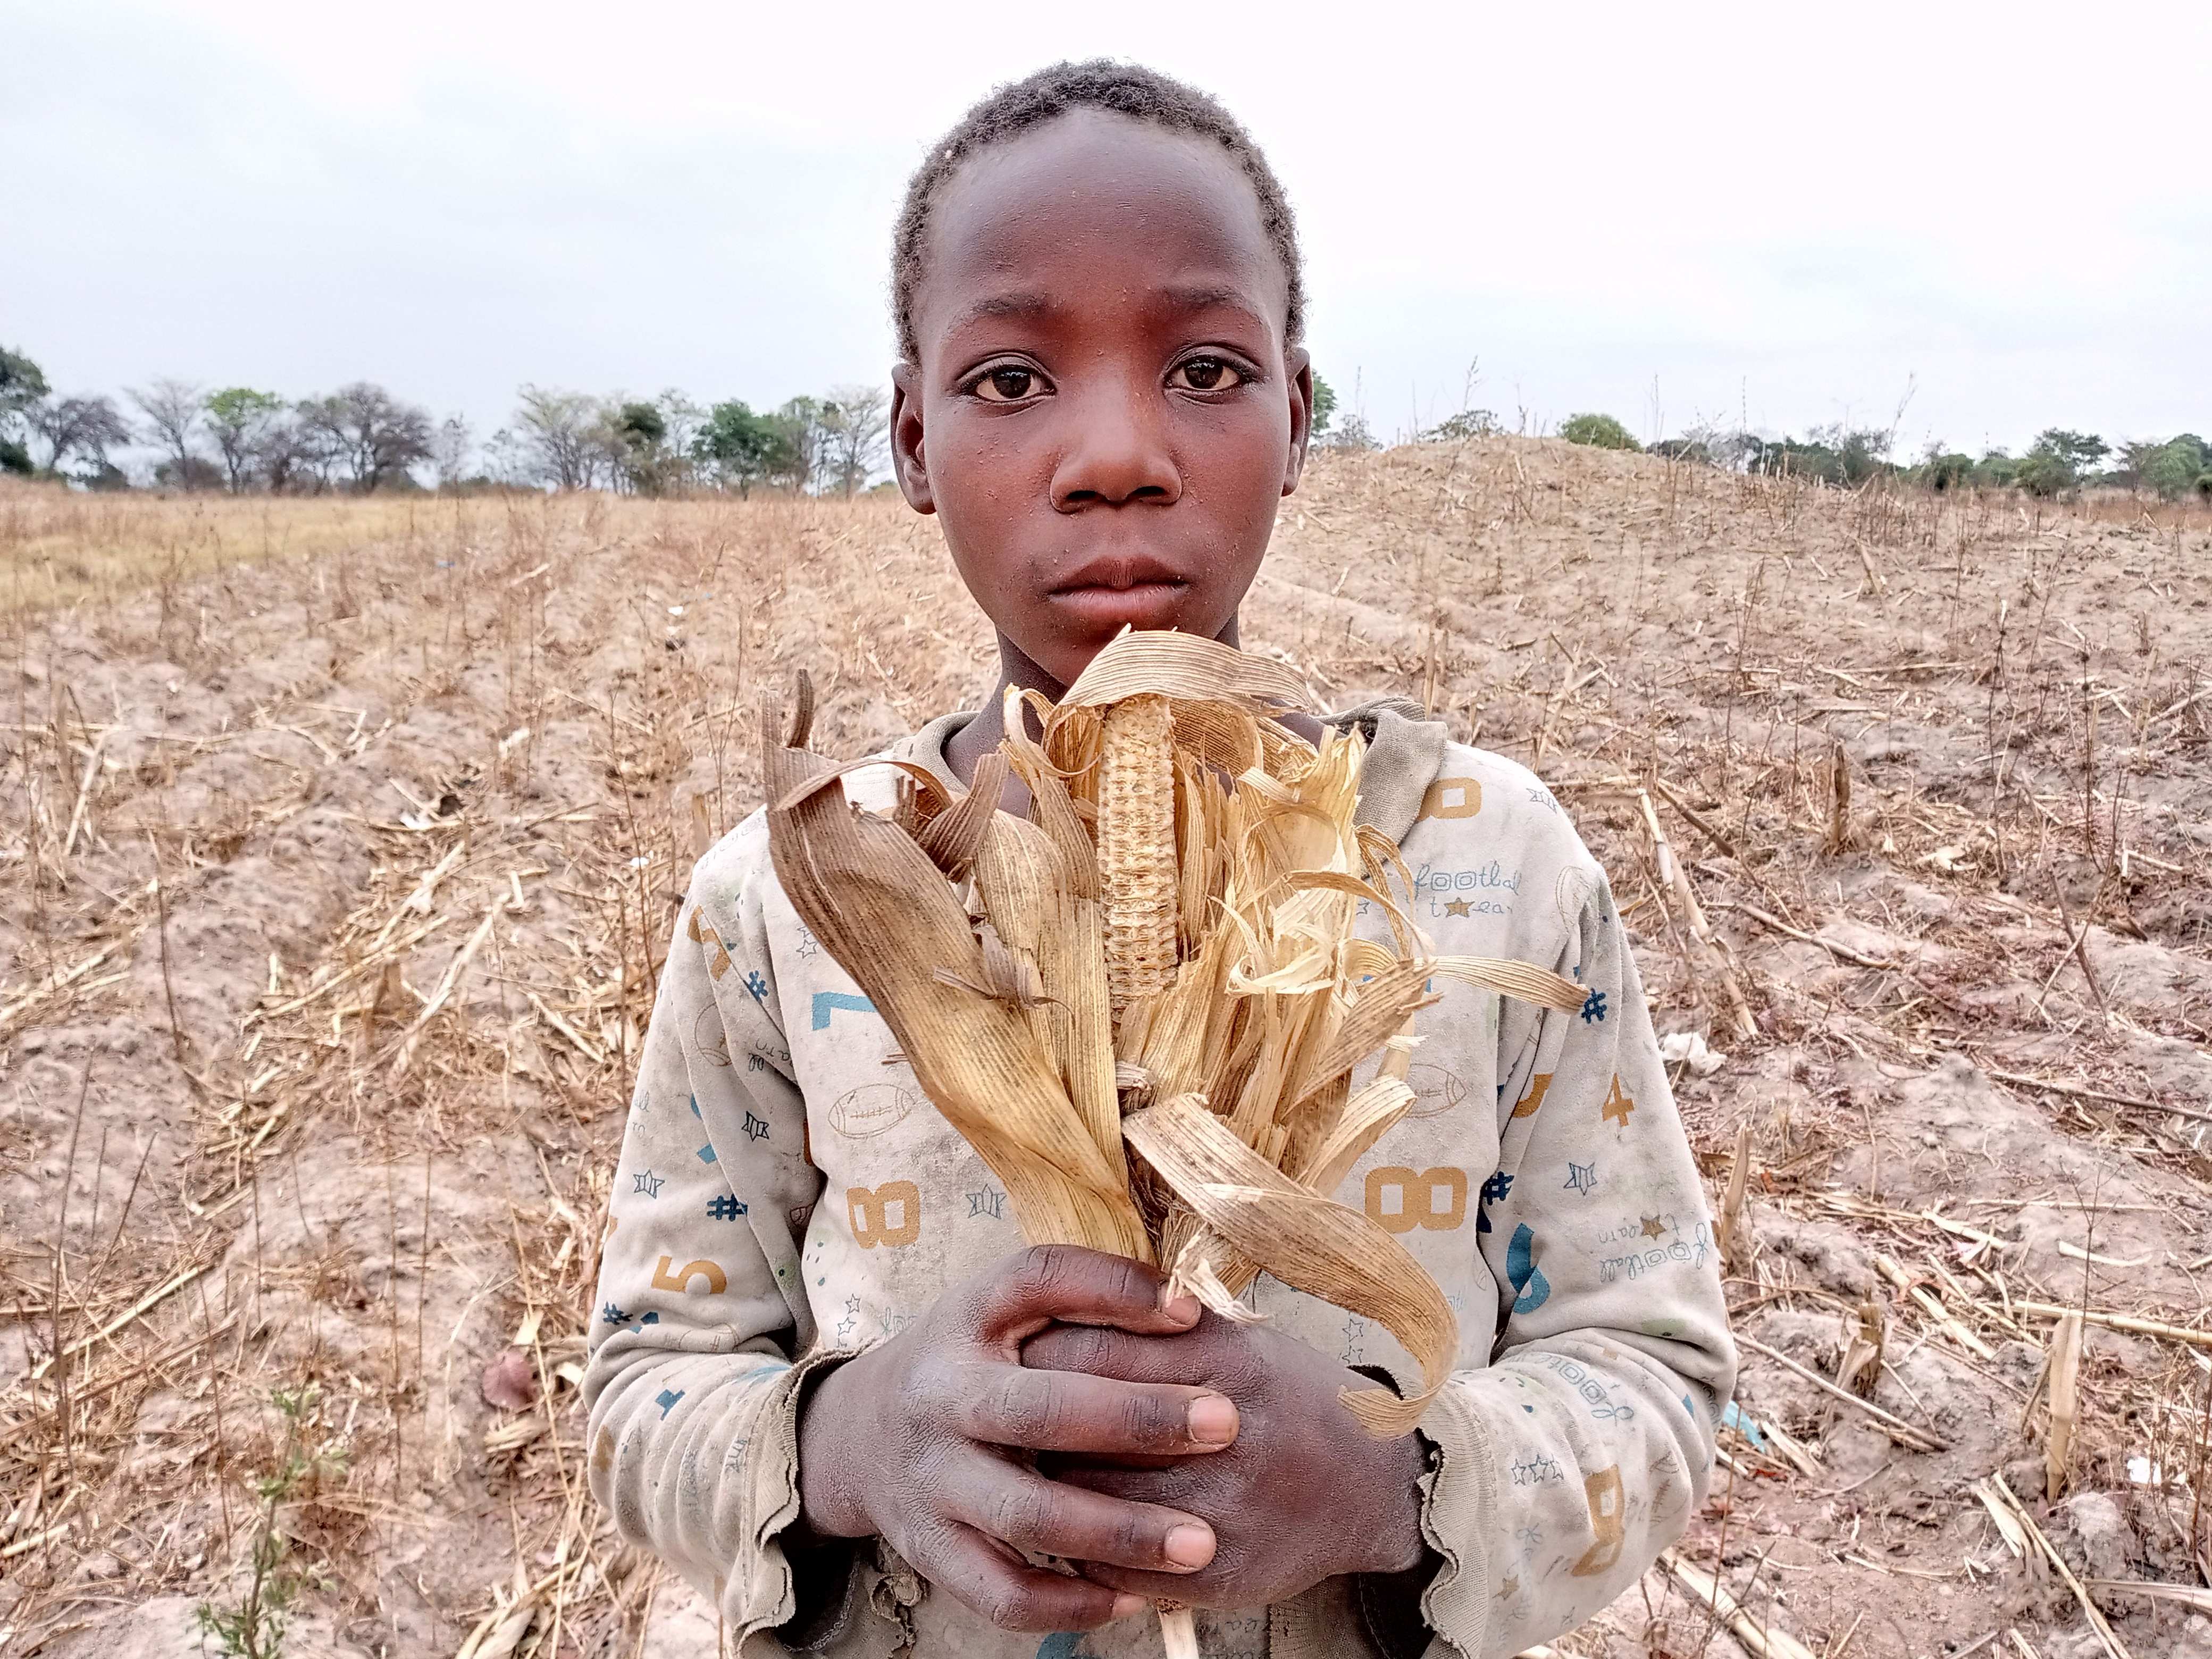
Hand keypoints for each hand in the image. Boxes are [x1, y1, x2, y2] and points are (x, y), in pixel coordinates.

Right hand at [795, 1245, 1242, 1631]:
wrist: (858, 1432)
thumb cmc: (968, 1360)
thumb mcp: (1005, 1308)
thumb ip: (1085, 1297)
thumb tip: (1192, 1311)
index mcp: (966, 1319)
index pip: (1040, 1280)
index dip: (1116, 1290)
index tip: (1193, 1313)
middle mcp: (942, 1395)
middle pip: (1041, 1409)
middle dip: (1140, 1418)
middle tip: (1227, 1424)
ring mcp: (933, 1479)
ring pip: (1029, 1516)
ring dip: (1121, 1532)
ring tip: (1201, 1541)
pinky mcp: (931, 1549)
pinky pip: (1001, 1594)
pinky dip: (1069, 1603)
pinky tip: (1133, 1598)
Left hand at [1025, 1311, 1427, 1608]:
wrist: (1373, 1484)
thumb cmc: (1292, 1398)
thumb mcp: (1242, 1340)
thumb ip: (1163, 1328)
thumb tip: (1058, 1317)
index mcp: (1227, 1362)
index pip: (1094, 1351)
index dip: (1042, 1352)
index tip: (1017, 1352)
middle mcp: (1227, 1434)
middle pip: (1084, 1426)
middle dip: (1035, 1421)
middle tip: (1008, 1412)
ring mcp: (1223, 1510)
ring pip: (1091, 1500)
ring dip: (1051, 1486)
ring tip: (1029, 1468)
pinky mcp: (1219, 1572)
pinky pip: (1116, 1565)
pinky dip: (1081, 1547)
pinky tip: (1071, 1526)